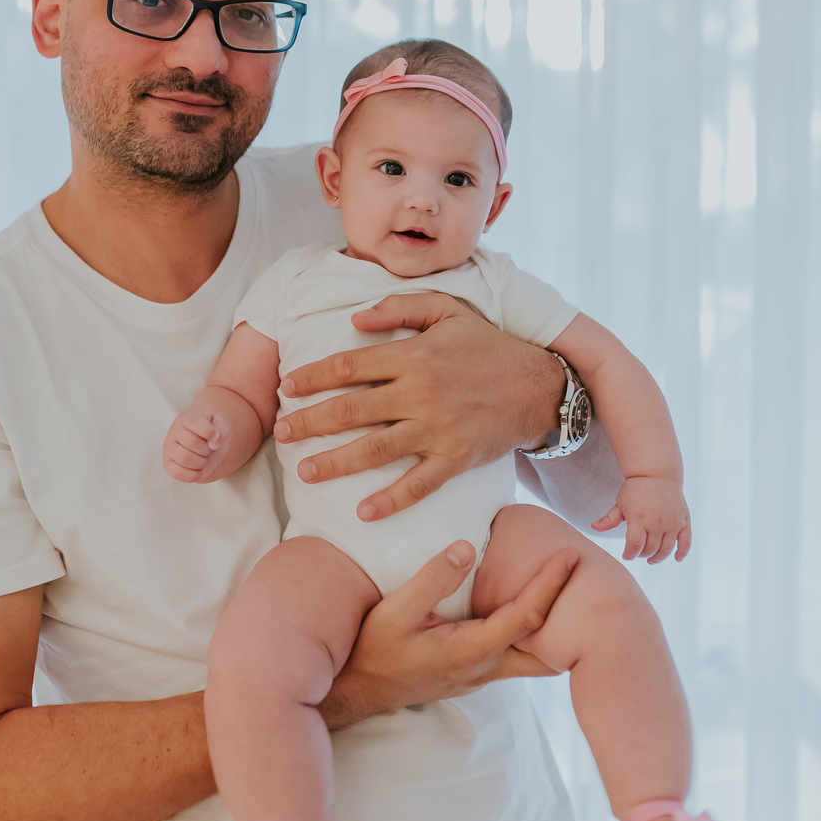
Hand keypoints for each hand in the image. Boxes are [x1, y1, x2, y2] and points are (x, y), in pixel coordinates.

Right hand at [162, 406, 235, 482]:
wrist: (209, 449)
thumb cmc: (213, 436)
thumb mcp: (222, 427)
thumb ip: (221, 430)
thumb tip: (213, 442)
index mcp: (188, 418)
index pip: (195, 422)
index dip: (209, 432)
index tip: (215, 436)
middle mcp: (175, 431)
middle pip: (192, 442)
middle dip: (207, 449)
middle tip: (208, 448)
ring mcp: (169, 448)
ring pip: (185, 458)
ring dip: (201, 462)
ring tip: (203, 457)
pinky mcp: (168, 465)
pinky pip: (179, 473)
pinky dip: (194, 474)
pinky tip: (197, 468)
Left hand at [273, 293, 565, 520]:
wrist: (539, 386)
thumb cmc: (489, 346)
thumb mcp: (448, 312)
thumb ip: (400, 308)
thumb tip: (354, 318)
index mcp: (413, 355)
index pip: (349, 366)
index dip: (313, 377)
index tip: (286, 388)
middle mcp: (419, 392)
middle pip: (351, 409)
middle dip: (310, 422)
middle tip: (280, 434)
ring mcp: (436, 428)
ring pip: (375, 449)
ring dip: (336, 462)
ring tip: (305, 472)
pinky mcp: (455, 459)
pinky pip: (418, 485)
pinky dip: (391, 501)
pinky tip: (363, 512)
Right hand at [321, 539, 580, 726]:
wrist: (358, 692)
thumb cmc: (374, 650)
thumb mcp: (395, 611)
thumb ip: (433, 579)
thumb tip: (468, 547)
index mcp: (472, 649)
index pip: (526, 615)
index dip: (551, 585)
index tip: (570, 557)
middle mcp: (486, 666)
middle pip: (545, 643)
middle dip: (568, 611)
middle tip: (587, 577)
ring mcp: (482, 674)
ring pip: (534, 655)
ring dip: (551, 624)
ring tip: (566, 591)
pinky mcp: (474, 674)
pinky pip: (517, 655)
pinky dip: (532, 633)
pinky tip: (531, 611)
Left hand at [593, 476, 690, 562]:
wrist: (657, 473)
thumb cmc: (635, 489)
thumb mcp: (620, 503)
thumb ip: (609, 519)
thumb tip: (594, 528)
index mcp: (639, 518)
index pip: (635, 546)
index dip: (629, 554)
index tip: (626, 555)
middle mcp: (657, 522)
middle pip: (650, 549)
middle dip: (642, 554)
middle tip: (638, 552)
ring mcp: (672, 522)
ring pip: (666, 549)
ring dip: (658, 557)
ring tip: (652, 559)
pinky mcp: (684, 520)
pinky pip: (686, 542)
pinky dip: (682, 552)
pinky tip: (677, 558)